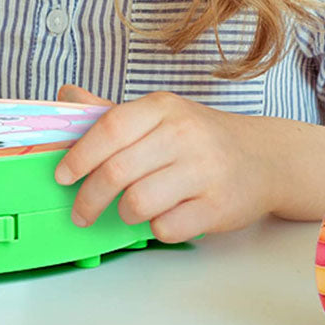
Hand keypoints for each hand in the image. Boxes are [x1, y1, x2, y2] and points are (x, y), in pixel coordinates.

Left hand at [54, 86, 274, 242]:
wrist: (263, 157)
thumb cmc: (197, 136)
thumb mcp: (157, 114)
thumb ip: (110, 111)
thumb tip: (65, 96)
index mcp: (161, 107)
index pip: (108, 129)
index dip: (79, 156)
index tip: (61, 176)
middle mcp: (183, 134)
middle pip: (117, 171)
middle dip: (88, 198)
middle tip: (80, 211)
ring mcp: (204, 170)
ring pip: (138, 202)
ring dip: (122, 213)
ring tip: (125, 210)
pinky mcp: (219, 205)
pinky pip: (167, 227)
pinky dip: (154, 229)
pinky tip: (159, 218)